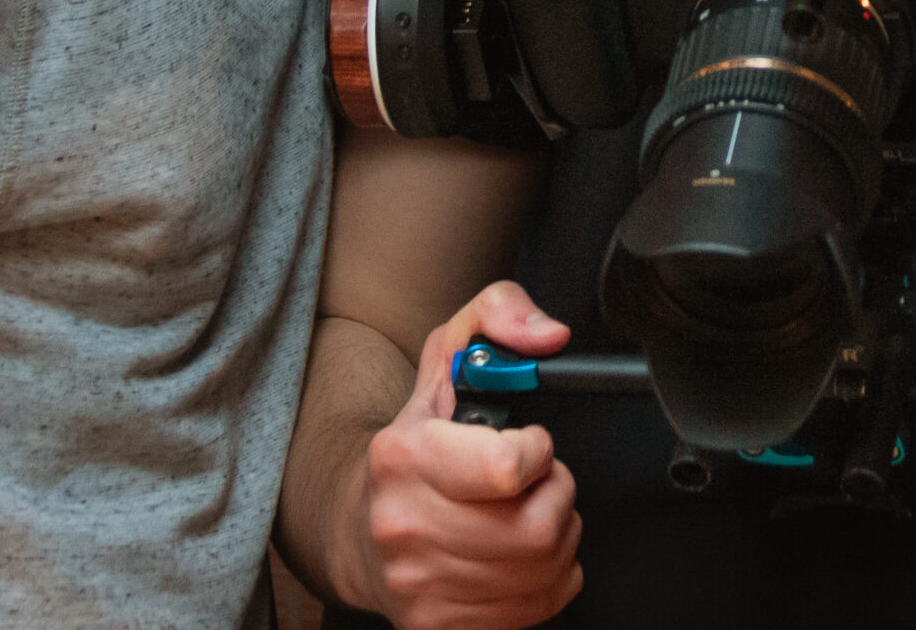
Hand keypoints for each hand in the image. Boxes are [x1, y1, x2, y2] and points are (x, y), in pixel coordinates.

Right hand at [346, 282, 581, 629]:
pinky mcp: (439, 625)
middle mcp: (405, 527)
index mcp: (404, 457)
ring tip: (523, 511)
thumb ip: (500, 316)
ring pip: (547, 565)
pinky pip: (542, 602)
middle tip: (530, 483)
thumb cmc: (417, 442)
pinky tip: (515, 553)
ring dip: (556, 533)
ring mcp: (420, 585)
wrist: (359, 528)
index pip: (509, 467)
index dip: (538, 452)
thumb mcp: (449, 356)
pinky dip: (549, 576)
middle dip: (554, 494)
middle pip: (539, 526)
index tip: (527, 445)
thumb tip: (548, 334)